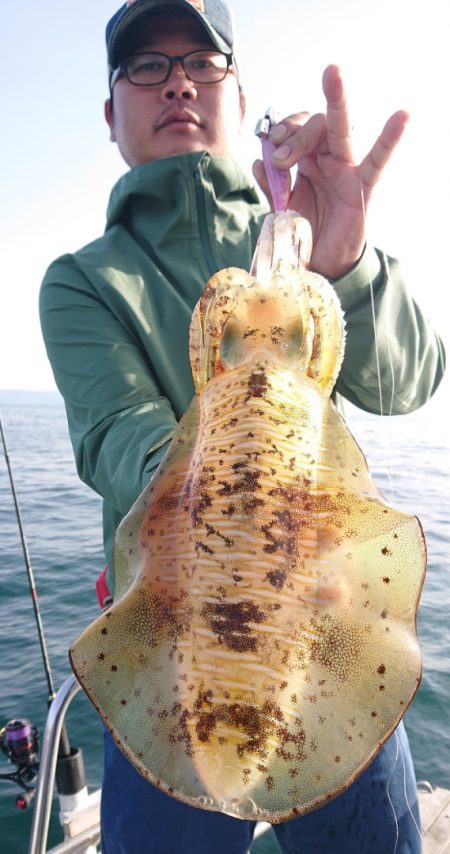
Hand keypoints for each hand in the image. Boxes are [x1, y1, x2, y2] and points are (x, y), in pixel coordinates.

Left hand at [252, 64, 408, 278]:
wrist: (319, 263)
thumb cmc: (303, 230)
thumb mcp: (281, 206)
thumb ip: (271, 184)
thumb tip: (259, 160)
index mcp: (306, 159)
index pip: (295, 129)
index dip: (281, 132)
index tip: (269, 145)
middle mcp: (327, 157)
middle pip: (316, 125)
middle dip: (296, 132)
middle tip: (281, 156)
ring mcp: (347, 168)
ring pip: (342, 130)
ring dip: (337, 102)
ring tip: (332, 74)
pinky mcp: (364, 186)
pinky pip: (379, 160)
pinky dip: (390, 138)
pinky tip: (402, 116)